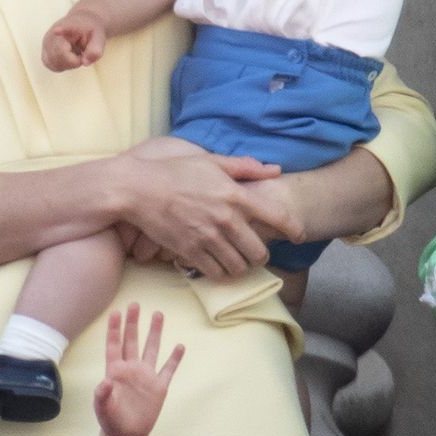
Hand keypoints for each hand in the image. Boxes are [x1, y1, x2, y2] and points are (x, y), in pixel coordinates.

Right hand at [43, 10, 107, 71]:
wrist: (81, 22)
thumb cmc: (90, 30)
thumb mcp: (99, 37)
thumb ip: (95, 50)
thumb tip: (84, 63)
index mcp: (68, 26)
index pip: (64, 29)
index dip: (61, 30)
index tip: (56, 30)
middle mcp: (52, 34)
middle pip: (60, 56)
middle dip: (74, 61)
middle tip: (82, 53)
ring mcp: (46, 44)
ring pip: (54, 64)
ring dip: (68, 64)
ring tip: (76, 53)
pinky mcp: (44, 52)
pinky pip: (51, 66)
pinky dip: (62, 65)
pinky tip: (69, 57)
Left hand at [93, 304, 183, 435]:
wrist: (127, 435)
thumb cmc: (110, 420)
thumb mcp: (102, 409)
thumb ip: (102, 395)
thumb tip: (106, 382)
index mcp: (115, 371)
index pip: (114, 345)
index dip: (114, 329)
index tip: (116, 312)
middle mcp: (131, 369)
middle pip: (132, 341)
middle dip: (133, 323)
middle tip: (135, 304)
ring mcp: (146, 376)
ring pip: (151, 349)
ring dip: (154, 332)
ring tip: (158, 314)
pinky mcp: (159, 387)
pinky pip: (168, 369)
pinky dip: (174, 359)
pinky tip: (179, 346)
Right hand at [108, 140, 286, 279]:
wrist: (137, 189)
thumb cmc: (174, 172)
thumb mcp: (210, 161)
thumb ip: (245, 167)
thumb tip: (275, 169)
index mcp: (235, 195)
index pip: (278, 217)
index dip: (294, 230)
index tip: (298, 236)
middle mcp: (226, 219)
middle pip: (260, 252)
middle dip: (261, 254)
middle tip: (255, 251)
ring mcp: (208, 238)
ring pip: (240, 267)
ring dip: (241, 266)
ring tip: (236, 260)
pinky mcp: (190, 252)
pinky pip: (216, 273)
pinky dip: (221, 273)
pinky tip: (218, 264)